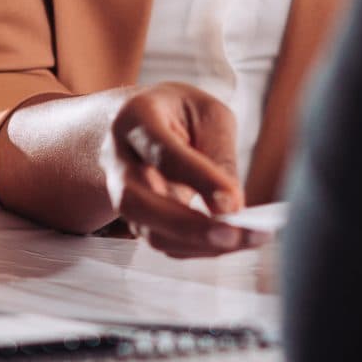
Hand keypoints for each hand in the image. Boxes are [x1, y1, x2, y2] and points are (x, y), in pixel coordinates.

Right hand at [104, 83, 255, 258]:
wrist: (146, 120)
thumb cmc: (180, 113)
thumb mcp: (208, 114)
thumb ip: (219, 155)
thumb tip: (231, 206)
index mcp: (137, 117)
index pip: (163, 154)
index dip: (198, 180)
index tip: (234, 201)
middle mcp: (119, 157)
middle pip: (138, 202)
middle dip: (188, 226)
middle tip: (232, 234)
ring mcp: (121, 192)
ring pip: (148, 231)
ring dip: (199, 244)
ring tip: (242, 240)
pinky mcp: (137, 218)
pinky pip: (166, 242)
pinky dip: (200, 248)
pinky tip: (232, 241)